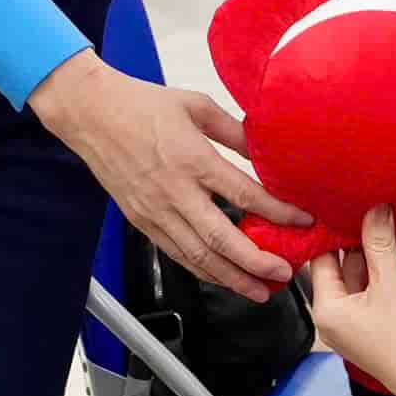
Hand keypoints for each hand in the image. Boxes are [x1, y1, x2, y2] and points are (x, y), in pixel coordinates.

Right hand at [31, 51, 311, 302]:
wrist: (92, 114)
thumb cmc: (142, 105)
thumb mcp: (196, 105)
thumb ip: (233, 131)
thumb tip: (263, 148)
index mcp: (193, 159)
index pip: (244, 195)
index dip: (278, 212)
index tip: (303, 222)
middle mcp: (175, 192)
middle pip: (221, 240)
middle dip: (256, 263)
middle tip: (284, 274)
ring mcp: (156, 211)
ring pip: (197, 257)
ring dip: (231, 278)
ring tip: (258, 290)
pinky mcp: (141, 221)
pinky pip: (175, 253)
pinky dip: (201, 270)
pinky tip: (220, 277)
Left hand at [309, 206, 395, 395]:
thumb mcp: (391, 285)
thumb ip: (380, 245)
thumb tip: (376, 207)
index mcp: (325, 308)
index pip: (320, 259)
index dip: (333, 231)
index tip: (344, 205)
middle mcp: (330, 316)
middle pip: (337, 267)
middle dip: (352, 241)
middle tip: (366, 208)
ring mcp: (348, 323)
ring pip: (354, 278)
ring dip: (367, 256)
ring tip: (381, 223)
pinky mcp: (366, 326)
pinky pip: (365, 291)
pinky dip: (376, 273)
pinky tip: (390, 253)